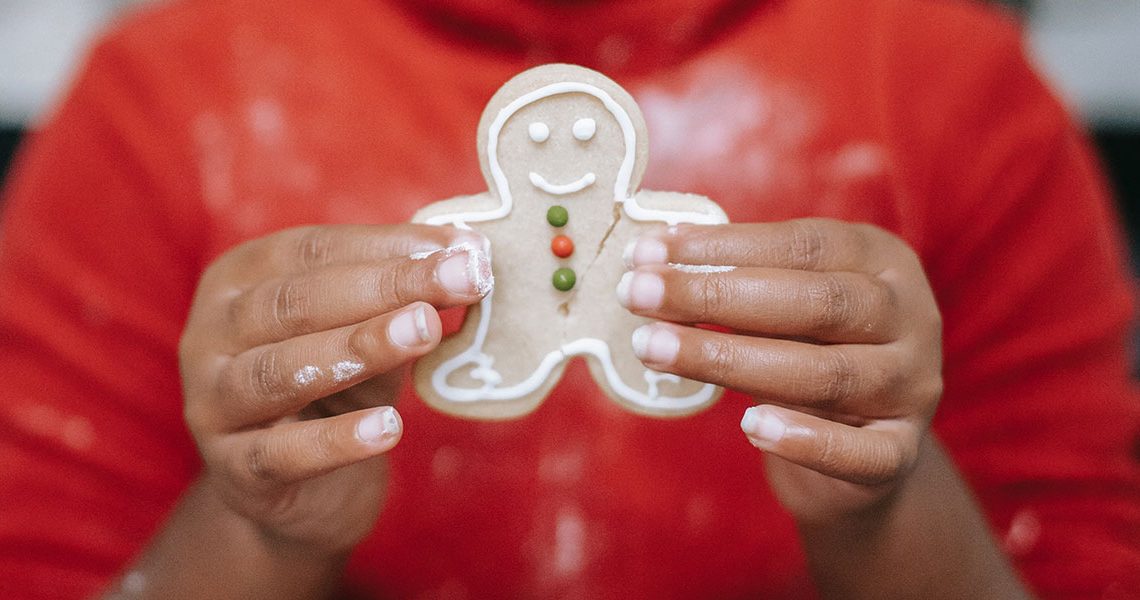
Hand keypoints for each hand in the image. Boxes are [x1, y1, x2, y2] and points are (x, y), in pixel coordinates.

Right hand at [179, 224, 489, 555]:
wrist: (302, 491)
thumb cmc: (338, 390)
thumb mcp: (370, 333)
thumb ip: (405, 297)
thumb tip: (469, 252)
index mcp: (240, 279)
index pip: (314, 251)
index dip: (389, 247)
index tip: (463, 248)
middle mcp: (210, 333)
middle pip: (295, 303)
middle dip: (384, 287)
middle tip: (459, 280)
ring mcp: (212, 403)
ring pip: (279, 372)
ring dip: (358, 347)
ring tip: (423, 331)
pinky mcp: (234, 470)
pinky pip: (282, 453)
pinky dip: (336, 441)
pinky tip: (388, 428)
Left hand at [619, 218, 941, 523]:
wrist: (864, 450)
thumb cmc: (808, 350)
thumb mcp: (786, 304)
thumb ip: (740, 278)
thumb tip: (650, 258)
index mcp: (881, 260)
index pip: (802, 245)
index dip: (722, 246)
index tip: (646, 251)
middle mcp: (910, 317)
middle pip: (815, 304)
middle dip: (715, 296)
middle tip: (636, 295)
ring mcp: (912, 387)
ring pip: (827, 375)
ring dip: (731, 361)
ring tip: (654, 348)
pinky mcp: (900, 453)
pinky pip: (859, 453)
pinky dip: (806, 440)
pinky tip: (750, 427)